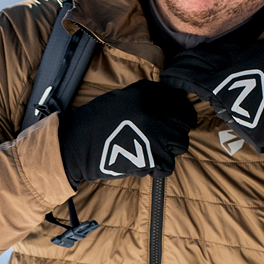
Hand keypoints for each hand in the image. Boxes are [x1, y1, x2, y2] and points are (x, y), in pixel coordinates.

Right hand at [57, 80, 196, 186]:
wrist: (78, 145)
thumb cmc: (97, 121)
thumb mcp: (124, 97)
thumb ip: (150, 97)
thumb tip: (174, 100)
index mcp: (148, 94)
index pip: (182, 104)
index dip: (183, 115)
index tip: (178, 121)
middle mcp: (156, 113)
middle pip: (184, 126)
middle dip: (175, 133)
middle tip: (160, 138)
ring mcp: (157, 136)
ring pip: (180, 146)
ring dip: (168, 150)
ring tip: (150, 150)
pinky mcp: (153, 159)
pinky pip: (168, 166)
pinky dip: (158, 168)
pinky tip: (144, 162)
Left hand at [161, 40, 263, 185]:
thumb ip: (250, 69)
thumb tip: (223, 71)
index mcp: (258, 50)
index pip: (223, 47)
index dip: (205, 53)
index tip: (194, 58)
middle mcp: (244, 54)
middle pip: (207, 51)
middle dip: (189, 58)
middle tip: (175, 63)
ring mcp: (232, 69)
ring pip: (196, 62)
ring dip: (179, 66)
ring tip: (169, 71)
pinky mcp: (221, 87)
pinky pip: (192, 78)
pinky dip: (177, 78)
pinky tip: (168, 79)